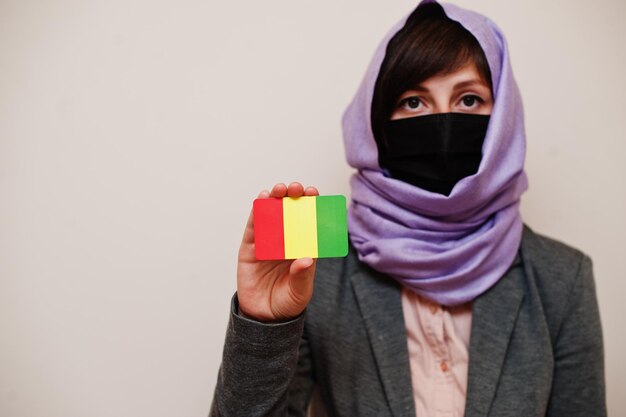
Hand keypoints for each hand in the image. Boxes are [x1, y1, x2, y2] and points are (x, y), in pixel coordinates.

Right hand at [237, 182, 318, 321]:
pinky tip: (262, 199)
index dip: (311, 206)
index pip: (309, 222)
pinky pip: (254, 227)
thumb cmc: (287, 303)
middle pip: (290, 213)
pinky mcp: (250, 248)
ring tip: (279, 189)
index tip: (313, 194)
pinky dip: (257, 212)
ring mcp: (268, 243)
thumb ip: (303, 276)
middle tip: (297, 188)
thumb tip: (307, 259)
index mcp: (303, 248)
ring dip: (275, 199)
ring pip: (272, 215)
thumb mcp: (300, 292)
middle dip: (293, 197)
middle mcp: (287, 241)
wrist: (263, 318)